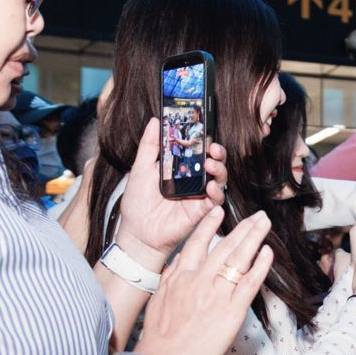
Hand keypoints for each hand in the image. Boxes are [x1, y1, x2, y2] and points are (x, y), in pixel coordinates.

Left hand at [115, 118, 228, 268]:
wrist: (137, 233)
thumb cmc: (138, 203)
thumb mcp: (140, 169)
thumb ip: (149, 146)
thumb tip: (155, 121)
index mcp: (179, 168)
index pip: (196, 150)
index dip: (203, 140)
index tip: (204, 130)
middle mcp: (192, 180)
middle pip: (213, 162)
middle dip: (217, 153)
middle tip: (212, 148)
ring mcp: (198, 195)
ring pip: (218, 179)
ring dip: (219, 169)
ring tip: (210, 165)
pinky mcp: (201, 211)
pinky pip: (215, 200)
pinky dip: (216, 192)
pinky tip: (210, 187)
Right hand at [133, 209, 273, 354]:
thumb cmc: (159, 335)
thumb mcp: (158, 298)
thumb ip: (171, 277)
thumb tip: (179, 260)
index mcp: (180, 276)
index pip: (196, 243)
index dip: (209, 225)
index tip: (219, 212)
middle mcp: (199, 280)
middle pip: (224, 246)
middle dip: (243, 228)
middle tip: (256, 216)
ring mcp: (216, 294)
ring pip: (239, 259)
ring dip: (254, 238)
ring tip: (264, 225)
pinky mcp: (232, 310)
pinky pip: (250, 283)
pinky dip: (260, 265)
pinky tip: (268, 252)